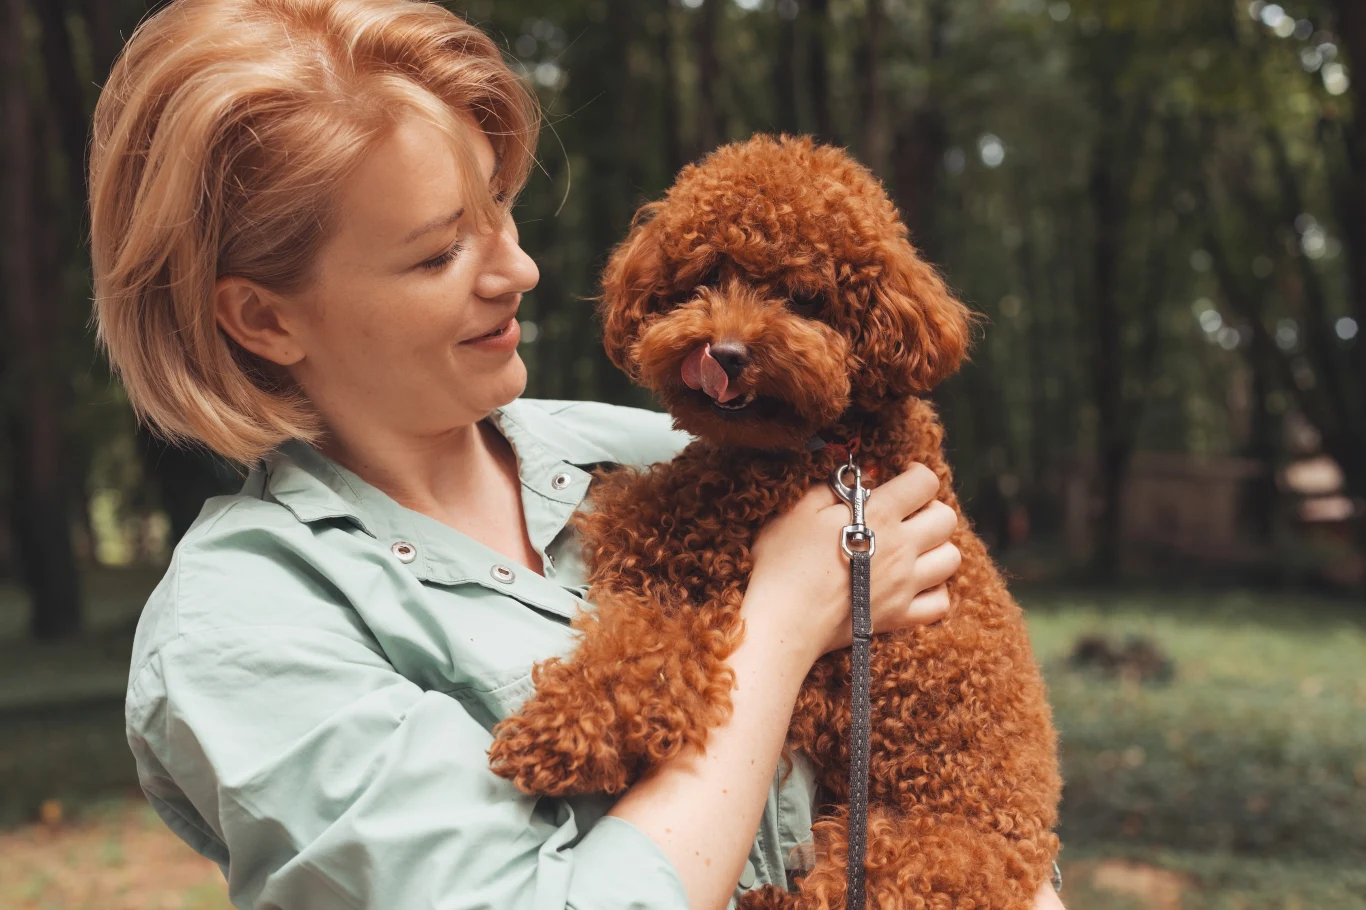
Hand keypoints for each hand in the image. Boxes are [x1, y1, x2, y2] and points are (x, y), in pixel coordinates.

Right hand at [746, 462, 960, 663]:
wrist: (784, 619)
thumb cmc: (784, 561)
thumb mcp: (799, 509)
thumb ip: (832, 487)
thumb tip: (858, 476)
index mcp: (880, 515)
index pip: (924, 482)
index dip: (916, 474)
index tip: (901, 478)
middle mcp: (902, 548)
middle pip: (946, 519)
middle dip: (930, 509)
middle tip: (907, 513)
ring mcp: (905, 585)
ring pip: (951, 559)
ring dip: (937, 548)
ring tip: (913, 548)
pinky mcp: (899, 616)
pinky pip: (940, 603)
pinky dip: (935, 591)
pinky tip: (915, 583)